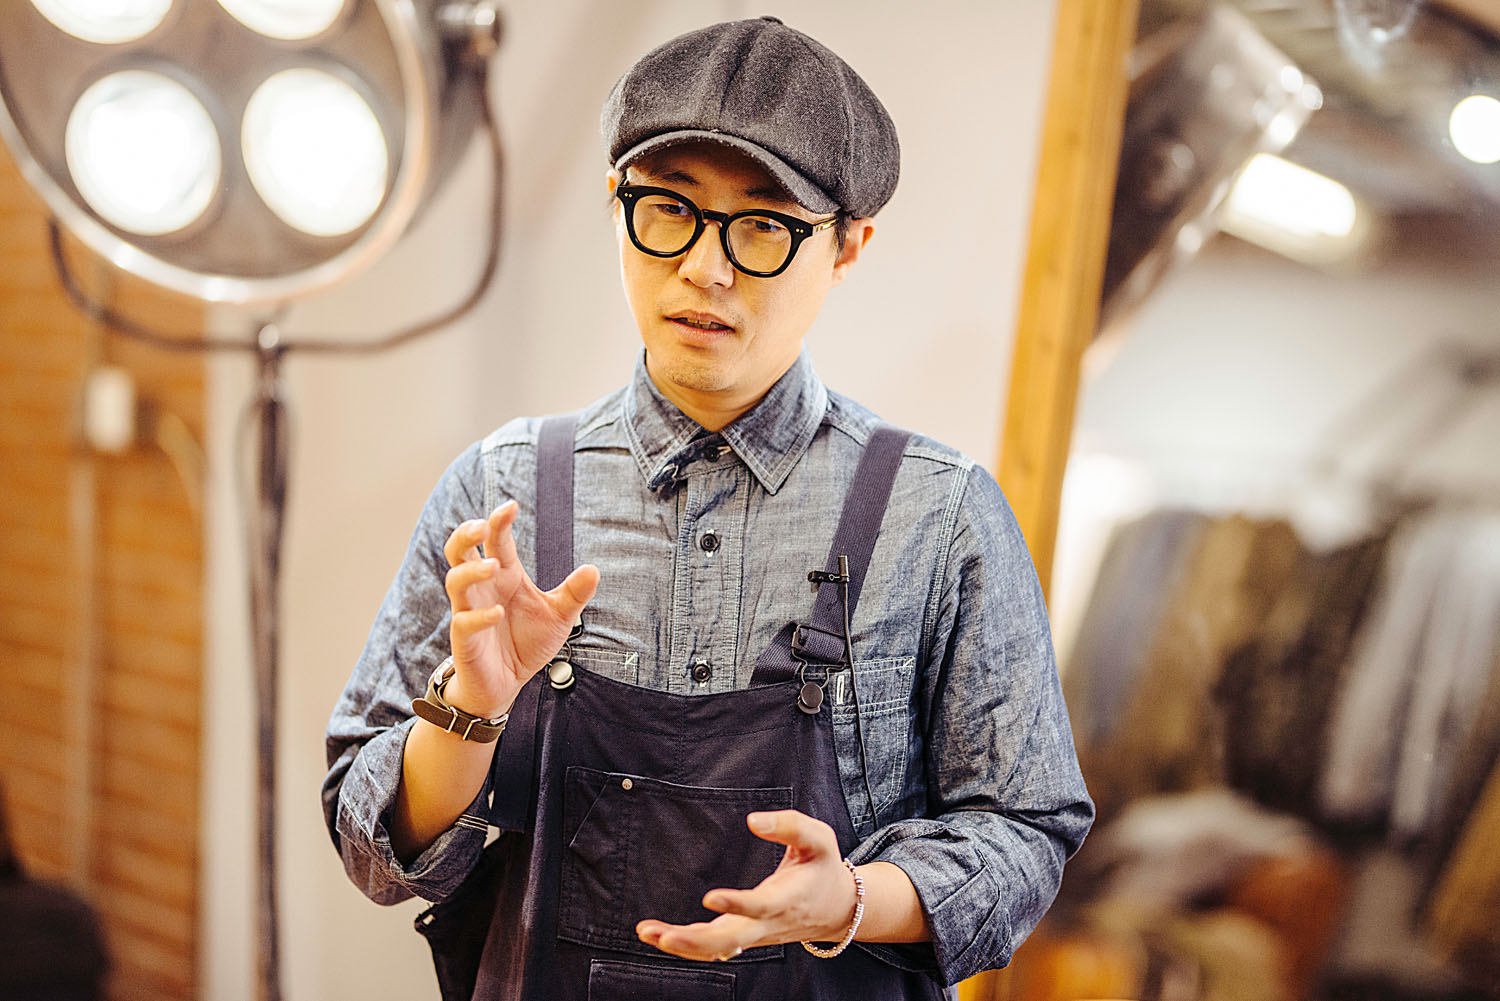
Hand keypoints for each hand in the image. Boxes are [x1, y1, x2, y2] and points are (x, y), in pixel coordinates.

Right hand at [442, 500, 598, 716]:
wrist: (508, 682)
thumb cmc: (528, 641)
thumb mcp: (559, 616)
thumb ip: (574, 593)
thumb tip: (594, 569)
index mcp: (505, 575)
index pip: (496, 541)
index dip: (499, 521)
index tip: (511, 506)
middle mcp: (483, 588)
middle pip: (459, 551)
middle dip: (465, 534)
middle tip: (481, 526)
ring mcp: (469, 611)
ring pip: (455, 581)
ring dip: (472, 571)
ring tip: (494, 566)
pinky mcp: (465, 639)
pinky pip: (464, 621)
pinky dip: (479, 616)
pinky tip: (498, 614)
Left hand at [635, 810, 858, 961]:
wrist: (838, 908)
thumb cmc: (824, 866)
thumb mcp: (820, 838)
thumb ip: (790, 825)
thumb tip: (752, 820)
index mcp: (786, 898)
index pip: (759, 906)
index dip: (736, 905)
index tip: (709, 897)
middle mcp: (767, 922)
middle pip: (730, 940)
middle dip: (694, 941)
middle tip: (662, 935)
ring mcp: (755, 933)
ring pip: (718, 948)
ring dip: (682, 945)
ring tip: (648, 932)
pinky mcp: (746, 935)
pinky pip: (715, 947)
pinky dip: (687, 945)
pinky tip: (658, 935)